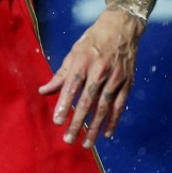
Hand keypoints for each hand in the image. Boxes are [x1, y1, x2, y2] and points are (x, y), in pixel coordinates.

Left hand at [39, 5, 143, 147]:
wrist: (121, 29)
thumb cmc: (92, 42)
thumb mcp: (74, 53)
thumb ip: (60, 75)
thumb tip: (43, 91)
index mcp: (83, 61)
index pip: (72, 86)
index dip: (64, 104)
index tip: (57, 121)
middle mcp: (100, 70)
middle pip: (87, 101)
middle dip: (77, 122)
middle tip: (68, 139)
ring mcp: (116, 77)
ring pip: (104, 107)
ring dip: (95, 127)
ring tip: (86, 144)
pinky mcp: (127, 83)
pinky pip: (119, 106)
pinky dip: (113, 121)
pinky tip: (106, 134)